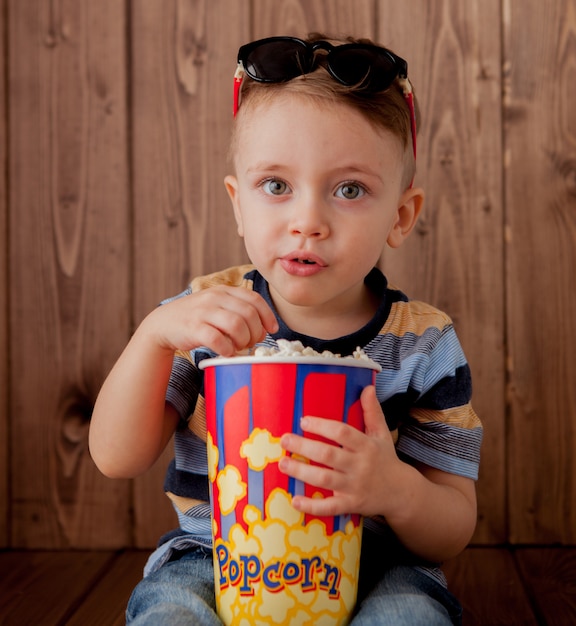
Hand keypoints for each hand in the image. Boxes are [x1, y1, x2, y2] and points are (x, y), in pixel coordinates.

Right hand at [142, 285, 278, 356]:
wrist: (164, 323)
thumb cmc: (198, 318)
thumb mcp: (218, 306)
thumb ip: (239, 310)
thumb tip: (265, 328)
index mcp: (224, 291)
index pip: (254, 299)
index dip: (268, 315)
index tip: (272, 329)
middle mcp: (215, 298)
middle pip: (249, 314)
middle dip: (256, 332)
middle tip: (251, 343)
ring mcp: (203, 312)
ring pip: (236, 325)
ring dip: (243, 341)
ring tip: (239, 347)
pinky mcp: (193, 328)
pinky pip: (217, 339)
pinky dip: (227, 349)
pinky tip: (226, 352)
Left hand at [279, 385, 406, 517]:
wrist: (401, 493)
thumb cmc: (386, 459)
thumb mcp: (382, 434)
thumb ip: (372, 411)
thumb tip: (367, 387)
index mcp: (366, 446)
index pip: (342, 433)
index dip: (322, 426)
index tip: (304, 420)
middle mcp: (359, 466)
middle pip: (328, 455)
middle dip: (304, 446)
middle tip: (285, 439)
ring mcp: (354, 487)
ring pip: (324, 479)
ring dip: (301, 472)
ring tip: (283, 463)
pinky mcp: (351, 504)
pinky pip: (330, 507)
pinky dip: (312, 506)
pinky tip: (296, 501)